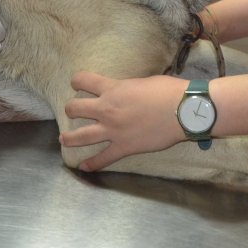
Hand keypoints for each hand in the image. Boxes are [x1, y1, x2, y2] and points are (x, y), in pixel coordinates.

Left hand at [60, 72, 187, 170]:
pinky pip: (102, 158)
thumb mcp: (141, 82)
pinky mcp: (123, 148)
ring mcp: (112, 130)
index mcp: (112, 89)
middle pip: (75, 108)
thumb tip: (126, 92)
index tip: (76, 83)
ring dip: (69, 138)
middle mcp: (107, 109)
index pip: (83, 80)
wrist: (183, 111)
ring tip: (64, 139)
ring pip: (80, 136)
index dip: (77, 80)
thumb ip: (127, 88)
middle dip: (71, 109)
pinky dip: (92, 164)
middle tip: (73, 111)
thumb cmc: (168, 91)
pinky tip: (84, 167)